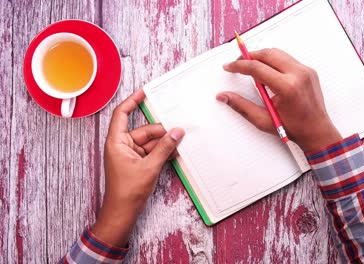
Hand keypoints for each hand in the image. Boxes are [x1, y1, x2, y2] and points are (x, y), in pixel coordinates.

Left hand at [91, 89, 184, 246]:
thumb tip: (177, 132)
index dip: (132, 101)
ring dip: (163, 143)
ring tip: (179, 143)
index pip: (122, 114)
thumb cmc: (128, 191)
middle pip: (143, 130)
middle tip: (178, 132)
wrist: (123, 213)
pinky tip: (174, 153)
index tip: (145, 92)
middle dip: (160, 131)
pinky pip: (150, 152)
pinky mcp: (136, 163)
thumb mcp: (150, 166)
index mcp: (116, 141)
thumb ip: (164, 147)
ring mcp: (129, 155)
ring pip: (149, 142)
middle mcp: (121, 145)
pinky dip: (161, 152)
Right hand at [217, 48, 341, 152]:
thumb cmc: (293, 128)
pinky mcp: (309, 70)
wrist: (317, 130)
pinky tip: (267, 72)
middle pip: (267, 54)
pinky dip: (274, 62)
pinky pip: (287, 59)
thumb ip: (241, 105)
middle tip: (237, 63)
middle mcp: (298, 74)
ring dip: (262, 57)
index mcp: (287, 87)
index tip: (229, 67)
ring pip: (278, 53)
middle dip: (249, 56)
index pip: (257, 68)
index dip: (239, 65)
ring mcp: (306, 70)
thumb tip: (223, 96)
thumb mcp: (263, 120)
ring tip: (250, 67)